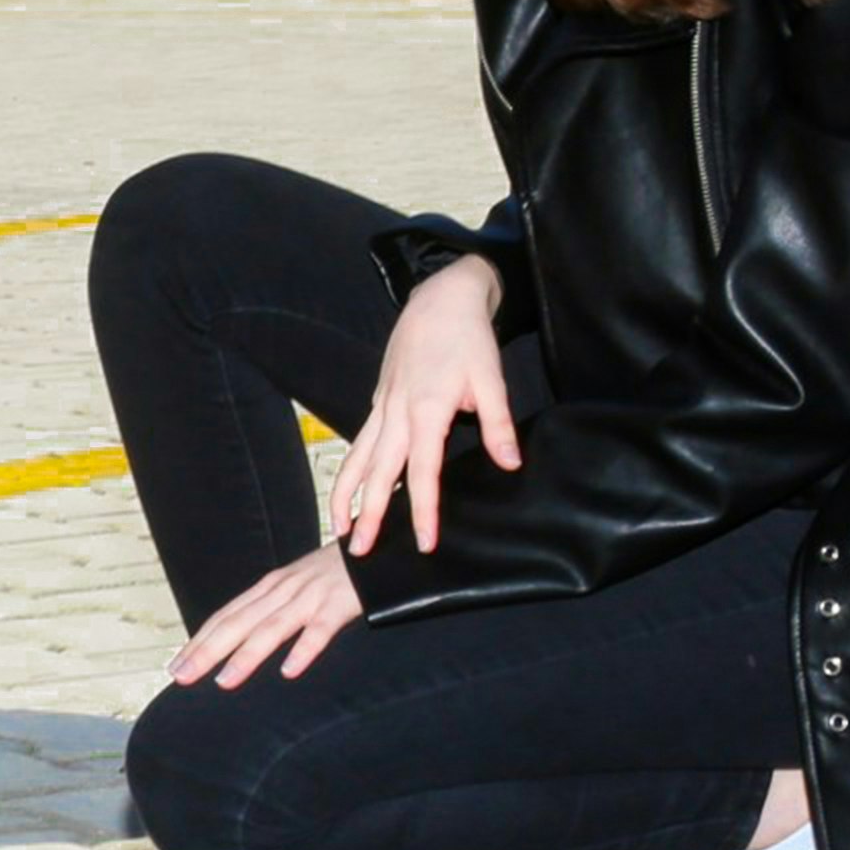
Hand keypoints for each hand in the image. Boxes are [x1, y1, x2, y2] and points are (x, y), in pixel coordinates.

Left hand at [171, 545, 362, 686]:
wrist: (372, 543)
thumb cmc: (333, 572)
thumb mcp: (295, 587)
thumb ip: (271, 609)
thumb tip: (240, 639)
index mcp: (268, 588)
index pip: (225, 617)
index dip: (199, 641)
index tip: (176, 666)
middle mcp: (282, 590)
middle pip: (238, 623)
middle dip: (207, 651)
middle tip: (182, 676)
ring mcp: (310, 596)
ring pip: (272, 628)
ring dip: (246, 655)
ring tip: (224, 681)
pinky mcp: (339, 604)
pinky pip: (319, 630)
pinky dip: (303, 650)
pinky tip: (289, 670)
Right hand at [330, 255, 519, 556]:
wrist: (440, 297)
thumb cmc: (468, 338)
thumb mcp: (491, 378)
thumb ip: (497, 424)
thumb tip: (509, 464)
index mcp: (427, 410)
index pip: (422, 472)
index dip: (424, 510)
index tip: (425, 543)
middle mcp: (397, 412)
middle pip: (378, 472)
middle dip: (369, 514)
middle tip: (360, 552)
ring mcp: (383, 405)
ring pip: (358, 457)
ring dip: (347, 494)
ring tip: (339, 528)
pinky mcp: (380, 399)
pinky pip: (361, 441)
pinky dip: (351, 468)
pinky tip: (350, 487)